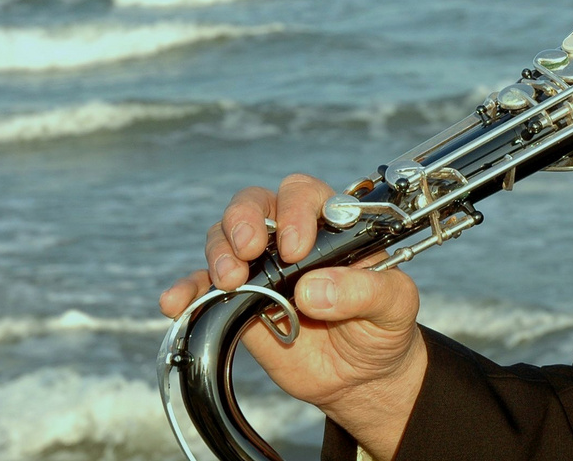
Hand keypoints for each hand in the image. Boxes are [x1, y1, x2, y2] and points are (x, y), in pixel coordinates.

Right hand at [159, 174, 426, 460]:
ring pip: (224, 239)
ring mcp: (262, 270)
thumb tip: (312, 289)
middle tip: (251, 249)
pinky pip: (203, 289)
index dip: (295, 212)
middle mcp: (292, 241)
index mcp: (333, 227)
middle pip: (255, 203)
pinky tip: (178, 302)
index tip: (297, 249)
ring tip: (232, 281)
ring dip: (219, 253)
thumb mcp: (394, 305)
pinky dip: (186, 291)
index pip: (304, 194)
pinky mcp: (239, 304)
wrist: (362, 377)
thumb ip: (365, 291)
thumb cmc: (383, 327)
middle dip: (244, 218)